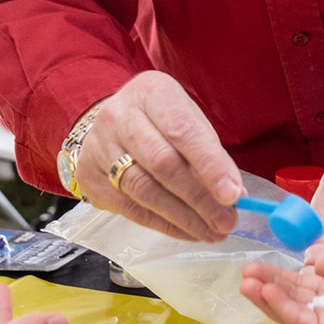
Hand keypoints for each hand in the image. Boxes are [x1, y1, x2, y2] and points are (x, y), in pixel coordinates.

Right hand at [77, 71, 242, 240]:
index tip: (233, 194)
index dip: (210, 165)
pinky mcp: (89, 177)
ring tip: (212, 231)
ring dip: (184, 218)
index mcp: (150, 92)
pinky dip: (165, 225)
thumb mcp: (186, 117)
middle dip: (199, 198)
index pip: (182, 130)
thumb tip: (234, 195)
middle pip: (162, 164)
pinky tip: (188, 231)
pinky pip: (131, 209)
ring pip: (145, 191)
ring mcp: (99, 147)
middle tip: (227, 221)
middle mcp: (119, 116)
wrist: (110, 121)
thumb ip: (208, 151)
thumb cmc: (158, 120)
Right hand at [240, 243, 323, 323]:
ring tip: (245, 283)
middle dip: (265, 288)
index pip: (298, 287)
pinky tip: (265, 291)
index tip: (255, 269)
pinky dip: (282, 305)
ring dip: (266, 297)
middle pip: (291, 300)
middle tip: (244, 275)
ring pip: (291, 312)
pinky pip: (302, 320)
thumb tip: (312, 261)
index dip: (276, 278)